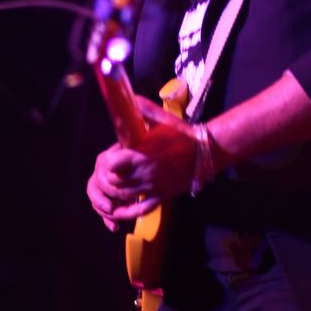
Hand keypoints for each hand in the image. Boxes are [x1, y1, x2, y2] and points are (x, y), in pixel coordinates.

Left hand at [86, 96, 197, 230]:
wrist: (205, 152)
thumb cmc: (182, 134)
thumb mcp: (162, 119)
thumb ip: (144, 109)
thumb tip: (131, 98)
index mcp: (142, 153)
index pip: (111, 164)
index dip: (106, 162)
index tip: (109, 157)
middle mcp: (145, 172)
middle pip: (113, 182)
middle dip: (107, 178)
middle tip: (109, 172)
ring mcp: (153, 186)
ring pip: (123, 197)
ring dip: (115, 192)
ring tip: (115, 185)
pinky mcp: (161, 197)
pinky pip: (139, 210)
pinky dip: (126, 212)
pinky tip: (121, 209)